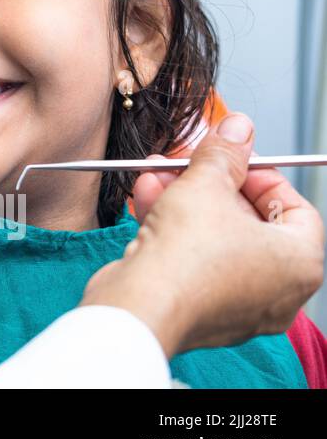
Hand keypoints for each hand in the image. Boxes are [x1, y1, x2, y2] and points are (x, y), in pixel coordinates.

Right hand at [80, 113, 323, 357]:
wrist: (139, 306)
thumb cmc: (186, 260)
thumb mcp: (205, 184)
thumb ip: (224, 153)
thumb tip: (237, 129)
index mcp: (299, 263)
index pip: (293, 205)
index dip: (258, 173)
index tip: (231, 156)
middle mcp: (278, 290)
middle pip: (248, 219)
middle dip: (208, 182)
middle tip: (187, 160)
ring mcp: (239, 304)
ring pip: (215, 238)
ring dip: (183, 199)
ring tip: (155, 173)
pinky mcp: (200, 309)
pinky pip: (195, 260)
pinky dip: (173, 230)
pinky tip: (145, 198)